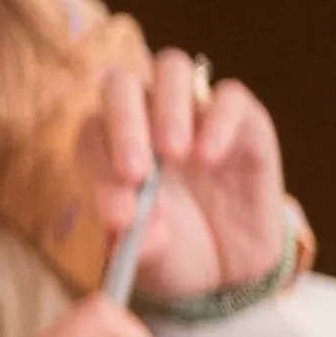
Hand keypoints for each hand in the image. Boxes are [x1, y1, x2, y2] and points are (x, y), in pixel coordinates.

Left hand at [83, 47, 291, 295]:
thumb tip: (130, 223)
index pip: (92, 134)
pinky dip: (217, 119)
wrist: (229, 268)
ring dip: (168, 106)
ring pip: (171, 68)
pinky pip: (228, 96)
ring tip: (175, 155)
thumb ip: (136, 242)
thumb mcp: (152, 257)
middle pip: (121, 85)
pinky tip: (209, 157)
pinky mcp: (243, 119)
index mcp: (109, 147)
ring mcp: (194, 112)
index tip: (118, 212)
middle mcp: (147, 117)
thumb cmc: (174, 251)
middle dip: (124, 122)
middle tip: (136, 172)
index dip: (98, 166)